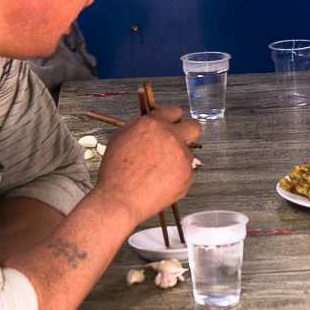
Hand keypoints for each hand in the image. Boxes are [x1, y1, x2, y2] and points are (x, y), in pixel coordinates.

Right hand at [94, 106, 199, 222]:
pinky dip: (176, 176)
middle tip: (176, 141)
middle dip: (186, 132)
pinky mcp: (187, 175)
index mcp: (153, 125)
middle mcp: (171, 137)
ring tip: (157, 172)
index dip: (172, 117)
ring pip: (188, 152)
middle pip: (194, 127)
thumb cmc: (115, 172)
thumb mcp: (120, 138)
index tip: (170, 122)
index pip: (174, 110)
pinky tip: (160, 182)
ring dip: (177, 158)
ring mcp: (182, 156)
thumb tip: (151, 122)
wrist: (120, 199)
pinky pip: (186, 171)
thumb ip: (140, 126)